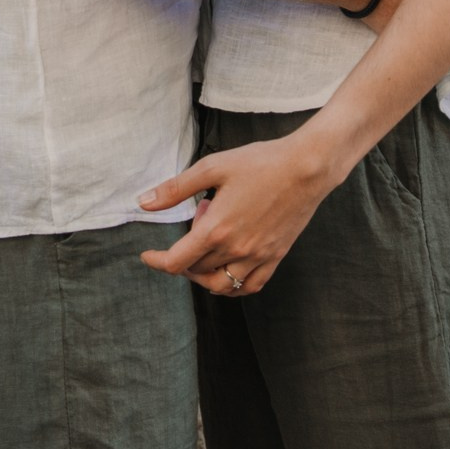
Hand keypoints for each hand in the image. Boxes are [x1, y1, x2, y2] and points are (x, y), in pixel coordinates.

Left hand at [135, 123, 350, 294]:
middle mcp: (236, 250)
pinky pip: (250, 286)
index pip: (177, 262)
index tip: (147, 255)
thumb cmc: (259, 163)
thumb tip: (143, 203)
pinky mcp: (275, 257)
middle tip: (195, 223)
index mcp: (216, 229)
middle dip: (184, 255)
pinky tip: (227, 270)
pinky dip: (233, 286)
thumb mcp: (211, 168)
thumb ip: (175, 189)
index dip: (156, 261)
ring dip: (204, 276)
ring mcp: (258, 257)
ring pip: (221, 285)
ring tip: (203, 253)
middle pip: (197, 271)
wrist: (306, 168)